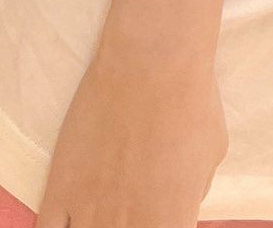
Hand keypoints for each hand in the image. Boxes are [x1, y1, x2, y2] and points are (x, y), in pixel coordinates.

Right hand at [35, 42, 225, 227]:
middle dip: (126, 227)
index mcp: (171, 224)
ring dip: (93, 227)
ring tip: (103, 210)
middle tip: (127, 209)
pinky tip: (67, 220)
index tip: (156, 217)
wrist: (149, 62)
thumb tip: (182, 198)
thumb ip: (194, 191)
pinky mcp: (60, 190)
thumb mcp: (211, 153)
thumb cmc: (191, 100)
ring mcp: (90, 214)